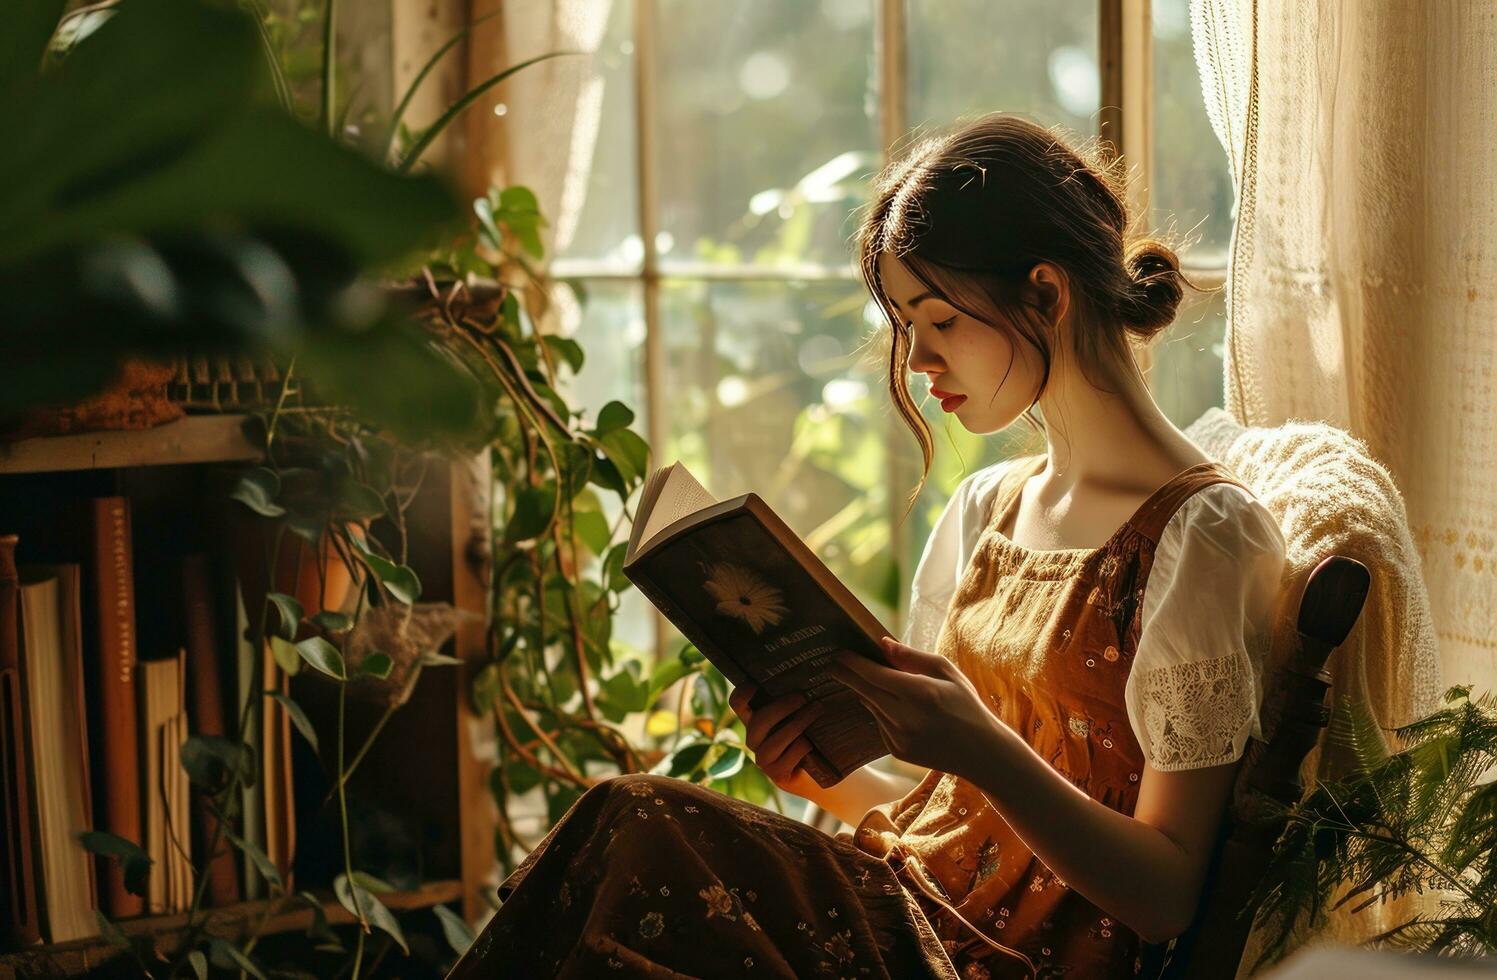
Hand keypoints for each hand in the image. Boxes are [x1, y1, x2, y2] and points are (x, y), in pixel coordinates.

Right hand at [727, 683, 826, 794]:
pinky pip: (787, 759)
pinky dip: (801, 748)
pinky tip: (813, 743)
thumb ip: (797, 700)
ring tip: (816, 711)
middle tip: (803, 697)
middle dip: (781, 707)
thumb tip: (805, 681)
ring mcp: (764, 760)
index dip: (741, 694)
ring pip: (772, 742)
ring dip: (796, 725)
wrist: (826, 770)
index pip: (738, 704)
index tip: (754, 684)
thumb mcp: (803, 713)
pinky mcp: (778, 775)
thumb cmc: (814, 733)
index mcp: (756, 719)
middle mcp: (755, 739)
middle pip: (757, 722)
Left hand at [823, 636, 997, 777]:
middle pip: (864, 690)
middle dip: (847, 675)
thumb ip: (912, 657)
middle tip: (832, 663)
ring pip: (871, 707)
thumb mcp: (946, 672)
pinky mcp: (897, 751)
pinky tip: (895, 707)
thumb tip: (882, 644)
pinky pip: (880, 724)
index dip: (852, 662)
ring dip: (867, 693)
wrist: (979, 752)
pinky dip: (882, 712)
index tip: (838, 652)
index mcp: (919, 693)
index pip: (873, 674)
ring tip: (866, 679)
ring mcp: (899, 737)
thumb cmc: (965, 704)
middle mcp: (905, 717)